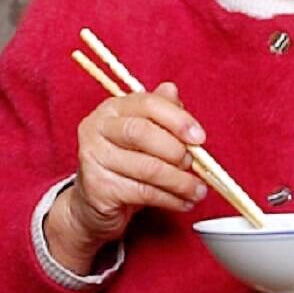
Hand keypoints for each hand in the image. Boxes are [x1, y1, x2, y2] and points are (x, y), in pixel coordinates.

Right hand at [44, 82, 209, 273]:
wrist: (94, 202)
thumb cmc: (124, 164)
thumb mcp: (144, 135)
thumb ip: (160, 113)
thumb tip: (172, 90)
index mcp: (111, 109)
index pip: (147, 103)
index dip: (177, 119)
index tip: (200, 137)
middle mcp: (96, 128)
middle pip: (141, 132)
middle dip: (175, 150)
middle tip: (194, 165)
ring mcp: (93, 158)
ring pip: (146, 167)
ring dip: (180, 182)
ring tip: (198, 190)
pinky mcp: (97, 188)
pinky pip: (143, 192)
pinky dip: (170, 199)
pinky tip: (183, 202)